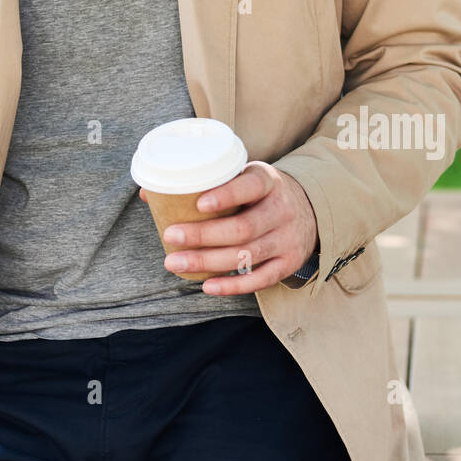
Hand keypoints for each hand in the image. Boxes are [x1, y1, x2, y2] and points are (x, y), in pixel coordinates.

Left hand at [140, 162, 319, 294]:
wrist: (310, 210)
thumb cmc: (260, 192)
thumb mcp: (243, 176)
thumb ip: (205, 181)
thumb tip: (150, 193)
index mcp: (267, 181)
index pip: (250, 186)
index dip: (226, 195)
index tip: (197, 203)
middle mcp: (281, 210)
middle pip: (242, 228)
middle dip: (203, 235)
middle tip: (170, 236)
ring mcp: (287, 239)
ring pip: (246, 255)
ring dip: (208, 262)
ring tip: (174, 263)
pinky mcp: (287, 264)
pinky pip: (260, 280)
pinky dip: (232, 285)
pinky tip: (206, 285)